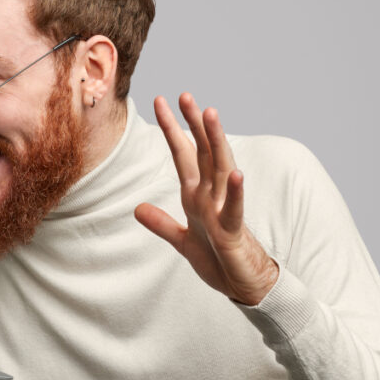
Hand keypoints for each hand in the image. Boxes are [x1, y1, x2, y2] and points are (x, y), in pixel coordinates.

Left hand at [134, 94, 278, 305]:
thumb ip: (161, 223)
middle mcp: (211, 195)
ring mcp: (224, 209)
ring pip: (221, 168)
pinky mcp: (233, 231)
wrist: (242, 285)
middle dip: (194, 123)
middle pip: (203, 151)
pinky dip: (236, 191)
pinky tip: (237, 173)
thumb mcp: (182, 241)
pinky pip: (235, 208)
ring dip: (216, 141)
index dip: (172, 128)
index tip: (160, 102)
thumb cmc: (218, 260)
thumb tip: (137, 208)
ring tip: (211, 114)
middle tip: (185, 94)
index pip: (183, 154)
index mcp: (196, 194)